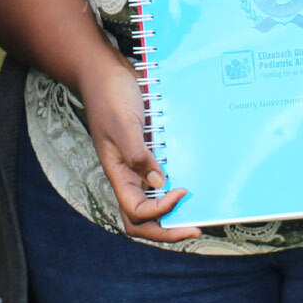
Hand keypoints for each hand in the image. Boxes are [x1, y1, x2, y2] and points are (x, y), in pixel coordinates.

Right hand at [76, 49, 201, 243]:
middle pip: (144, 219)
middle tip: (196, 229)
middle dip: (168, 229)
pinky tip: (195, 179)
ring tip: (198, 210)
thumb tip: (160, 182)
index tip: (182, 191)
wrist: (105, 73)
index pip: (137, 212)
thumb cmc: (109, 96)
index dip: (160, 211)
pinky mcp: (147, 152)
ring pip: (153, 202)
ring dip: (173, 211)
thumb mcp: (123, 124)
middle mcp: (127, 176)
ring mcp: (137, 165)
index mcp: (117, 174)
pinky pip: (161, 178)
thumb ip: (138, 154)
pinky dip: (176, 185)